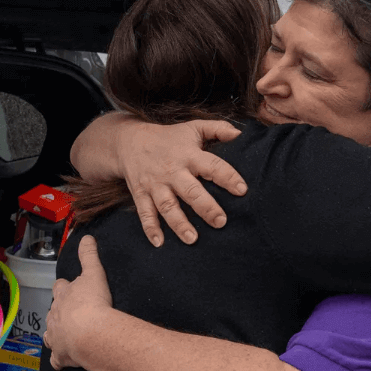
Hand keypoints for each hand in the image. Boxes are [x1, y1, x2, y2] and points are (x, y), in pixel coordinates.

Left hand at [45, 236, 112, 370]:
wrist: (91, 334)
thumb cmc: (93, 303)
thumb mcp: (94, 273)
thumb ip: (89, 255)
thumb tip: (86, 237)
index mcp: (63, 296)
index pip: (59, 288)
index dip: (64, 288)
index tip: (69, 288)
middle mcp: (54, 315)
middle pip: (53, 311)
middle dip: (60, 312)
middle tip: (72, 313)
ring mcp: (56, 336)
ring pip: (50, 334)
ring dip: (57, 334)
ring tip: (67, 335)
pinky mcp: (61, 355)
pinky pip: (57, 360)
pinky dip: (60, 360)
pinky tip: (64, 361)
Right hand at [117, 120, 245, 246]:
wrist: (129, 141)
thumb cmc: (169, 138)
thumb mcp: (193, 128)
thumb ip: (218, 129)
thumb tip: (240, 134)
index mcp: (189, 155)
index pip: (212, 166)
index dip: (227, 177)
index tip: (242, 190)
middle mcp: (172, 171)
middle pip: (190, 191)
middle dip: (205, 207)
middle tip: (221, 222)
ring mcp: (155, 184)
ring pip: (167, 206)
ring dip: (179, 223)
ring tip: (192, 239)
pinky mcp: (141, 194)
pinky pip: (145, 212)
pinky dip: (150, 228)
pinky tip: (159, 242)